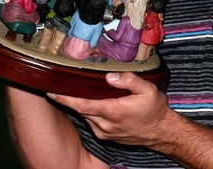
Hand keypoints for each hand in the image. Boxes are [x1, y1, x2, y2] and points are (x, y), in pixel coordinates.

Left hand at [46, 72, 169, 146]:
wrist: (161, 132)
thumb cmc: (155, 110)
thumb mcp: (148, 90)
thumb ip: (129, 80)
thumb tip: (109, 76)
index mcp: (114, 112)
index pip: (83, 105)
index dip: (65, 98)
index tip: (51, 91)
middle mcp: (105, 125)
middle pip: (80, 110)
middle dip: (69, 98)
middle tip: (59, 83)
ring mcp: (104, 132)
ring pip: (85, 115)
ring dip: (79, 104)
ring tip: (75, 89)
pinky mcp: (105, 136)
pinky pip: (91, 121)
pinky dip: (88, 111)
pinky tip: (91, 101)